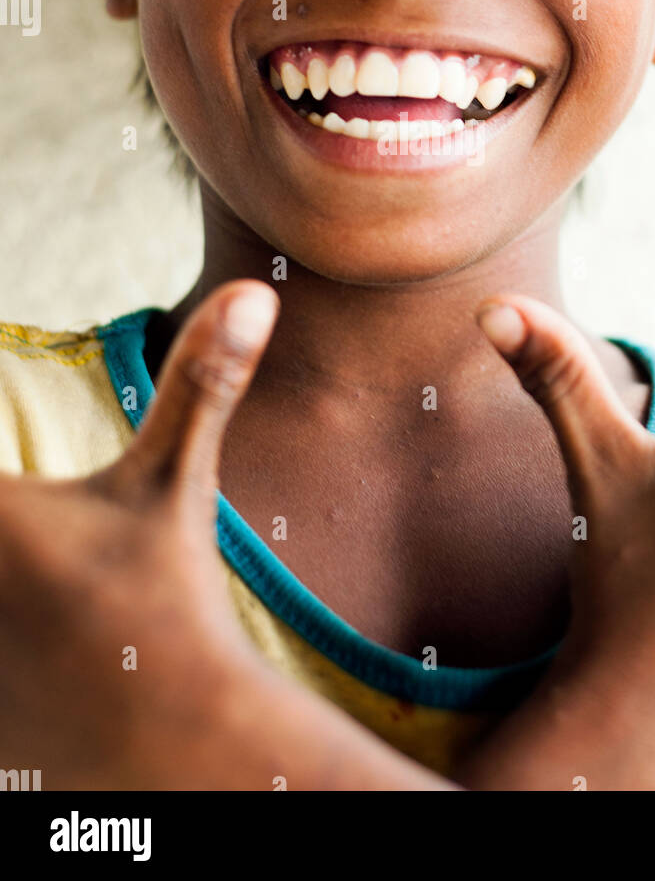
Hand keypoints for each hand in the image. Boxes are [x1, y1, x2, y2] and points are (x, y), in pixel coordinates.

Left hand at [0, 281, 448, 789]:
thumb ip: (203, 382)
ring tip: (43, 582)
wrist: (174, 739)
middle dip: (6, 517)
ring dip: (0, 581)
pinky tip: (32, 639)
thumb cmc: (169, 600)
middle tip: (44, 538)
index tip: (30, 494)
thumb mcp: (176, 484)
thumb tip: (254, 291)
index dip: (0, 465)